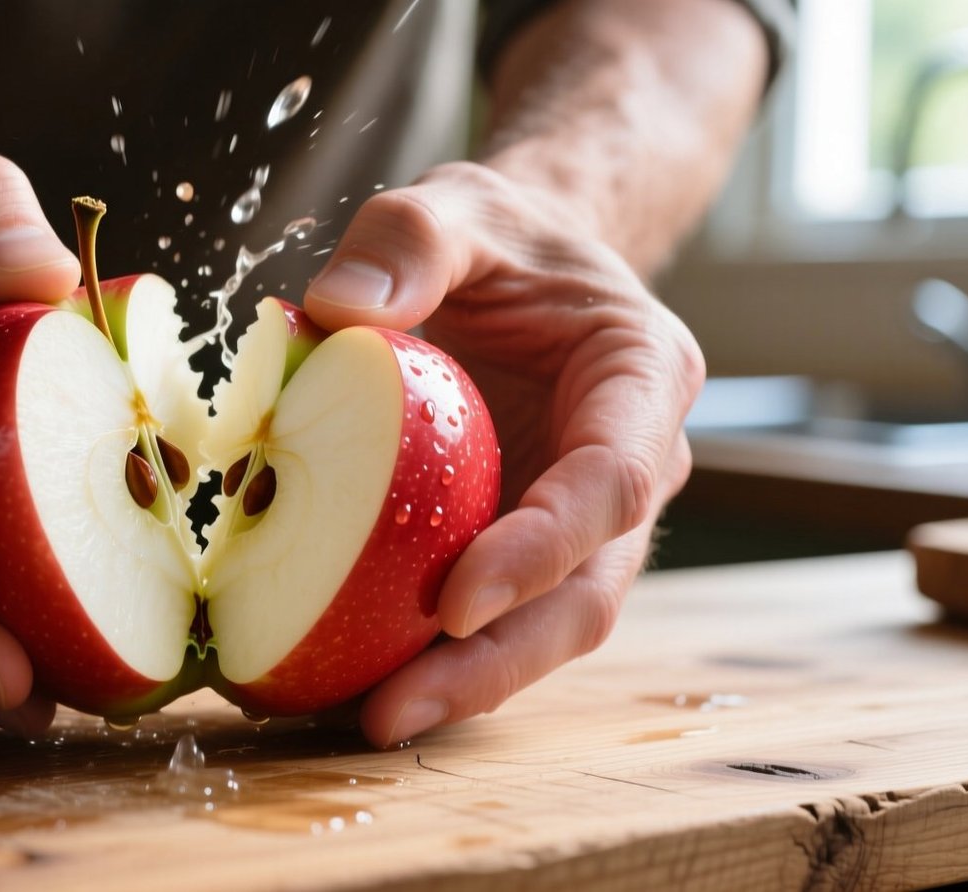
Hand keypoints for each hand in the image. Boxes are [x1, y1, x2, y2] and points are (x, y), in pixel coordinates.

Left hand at [302, 161, 704, 746]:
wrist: (512, 265)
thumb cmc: (494, 236)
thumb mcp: (452, 206)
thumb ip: (405, 241)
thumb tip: (328, 314)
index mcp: (640, 378)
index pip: (612, 481)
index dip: (542, 550)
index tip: (454, 598)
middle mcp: (629, 465)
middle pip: (588, 591)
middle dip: (498, 662)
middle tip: (395, 709)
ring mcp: (578, 520)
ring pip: (544, 626)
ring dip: (463, 682)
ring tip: (365, 721)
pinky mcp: (520, 546)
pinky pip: (488, 614)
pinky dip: (431, 654)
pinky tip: (350, 683)